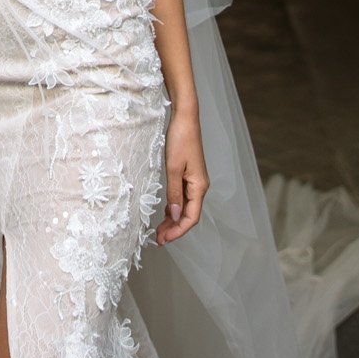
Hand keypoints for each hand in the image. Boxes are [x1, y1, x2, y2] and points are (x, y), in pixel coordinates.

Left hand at [157, 107, 207, 245]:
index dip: (178, 231)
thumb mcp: (173, 168)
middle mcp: (200, 186)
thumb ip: (174, 193)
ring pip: (184, 207)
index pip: (191, 217)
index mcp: (199, 186)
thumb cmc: (180, 139)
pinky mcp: (188, 175)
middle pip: (188, 214)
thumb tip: (174, 215)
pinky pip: (182, 197)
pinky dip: (173, 206)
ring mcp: (194, 181)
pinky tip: (164, 212)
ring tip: (158, 230)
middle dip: (174, 228)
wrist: (185, 118)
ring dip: (172, 219)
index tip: (164, 239)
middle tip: (158, 239)